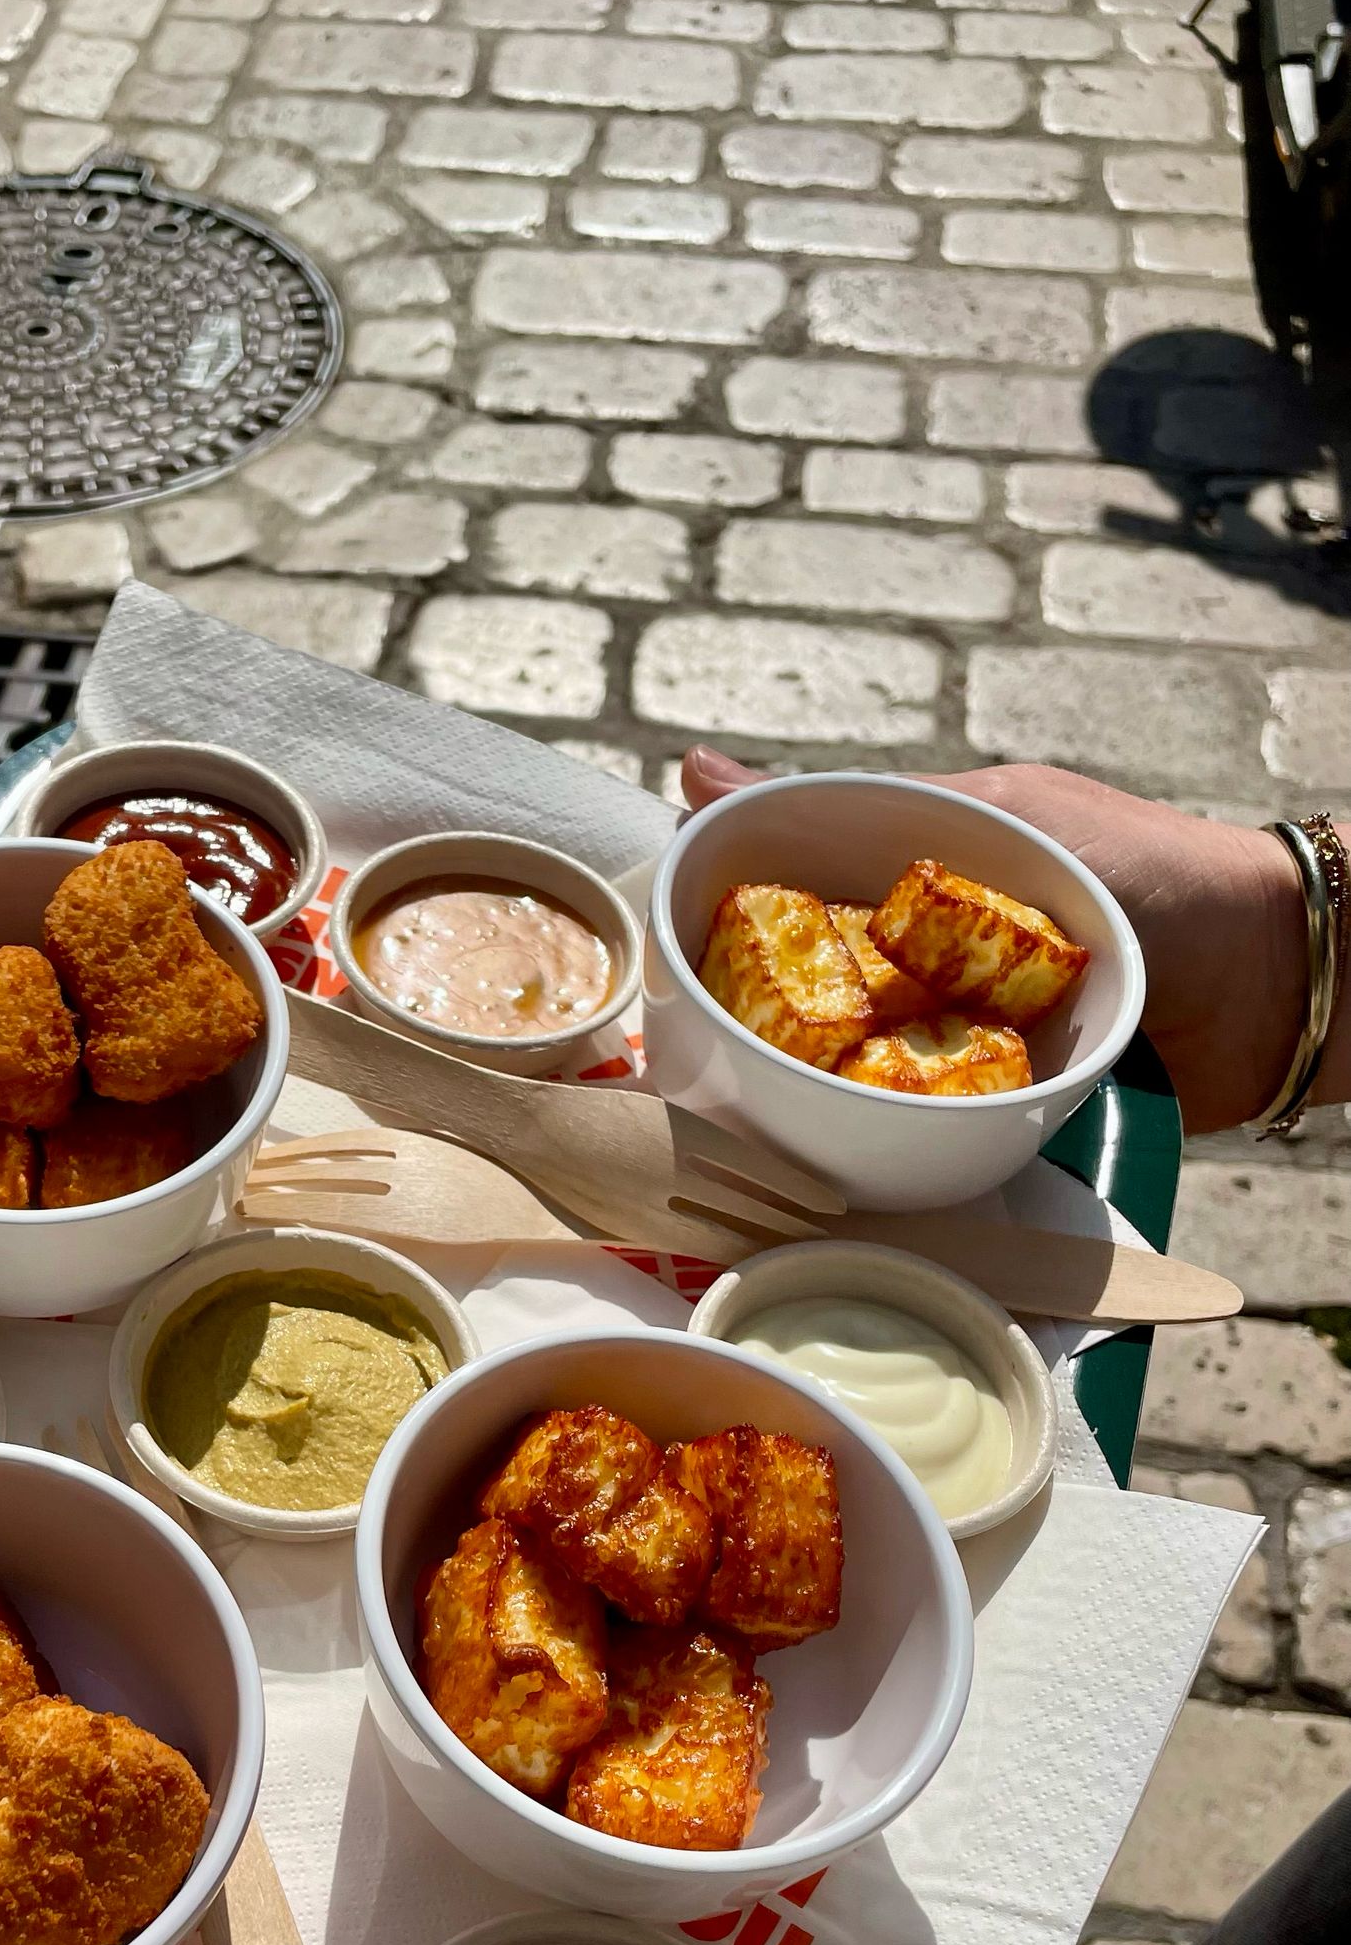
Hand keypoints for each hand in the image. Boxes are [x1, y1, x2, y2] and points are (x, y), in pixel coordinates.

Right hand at [680, 746, 1311, 1137]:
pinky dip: (893, 1156)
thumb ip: (863, 807)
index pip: (786, 915)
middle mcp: (927, 970)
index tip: (661, 982)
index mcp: (912, 888)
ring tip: (751, 1137)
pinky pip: (927, 1140)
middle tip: (694, 1081)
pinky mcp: (1005, 1117)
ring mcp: (964, 1047)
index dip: (723, 947)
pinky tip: (843, 1172)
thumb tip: (694, 772)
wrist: (1283, 980)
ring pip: (855, 1083)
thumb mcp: (1000, 821)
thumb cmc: (1154, 877)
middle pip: (810, 1011)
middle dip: (756, 1045)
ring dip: (814, 1110)